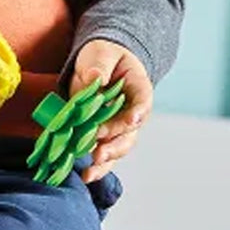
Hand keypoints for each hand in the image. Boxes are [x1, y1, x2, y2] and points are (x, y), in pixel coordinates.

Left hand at [70, 39, 152, 182]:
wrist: (100, 63)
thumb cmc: (103, 56)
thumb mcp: (101, 53)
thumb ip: (99, 66)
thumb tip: (94, 78)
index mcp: (138, 88)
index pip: (143, 101)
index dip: (138, 112)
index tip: (132, 120)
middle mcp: (132, 112)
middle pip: (130, 132)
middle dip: (116, 142)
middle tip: (100, 151)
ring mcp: (119, 126)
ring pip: (119, 147)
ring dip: (106, 159)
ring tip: (92, 169)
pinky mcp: (103, 133)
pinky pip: (104, 152)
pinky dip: (96, 166)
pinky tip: (86, 176)